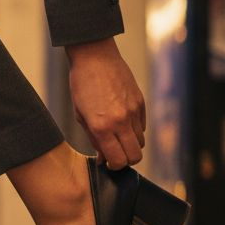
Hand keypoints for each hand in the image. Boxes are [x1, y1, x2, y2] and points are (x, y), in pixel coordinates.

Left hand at [66, 37, 145, 169]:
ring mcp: (133, 112)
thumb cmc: (82, 86)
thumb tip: (104, 159)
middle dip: (125, 160)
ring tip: (116, 136)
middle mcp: (121, 121)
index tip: (107, 162)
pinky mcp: (141, 102)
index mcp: (102, 127)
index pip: (118, 160)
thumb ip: (94, 139)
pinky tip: (122, 121)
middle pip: (134, 156)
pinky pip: (143, 126)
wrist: (95, 58)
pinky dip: (134, 130)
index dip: (113, 166)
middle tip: (114, 154)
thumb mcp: (81, 116)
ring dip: (129, 144)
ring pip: (140, 142)